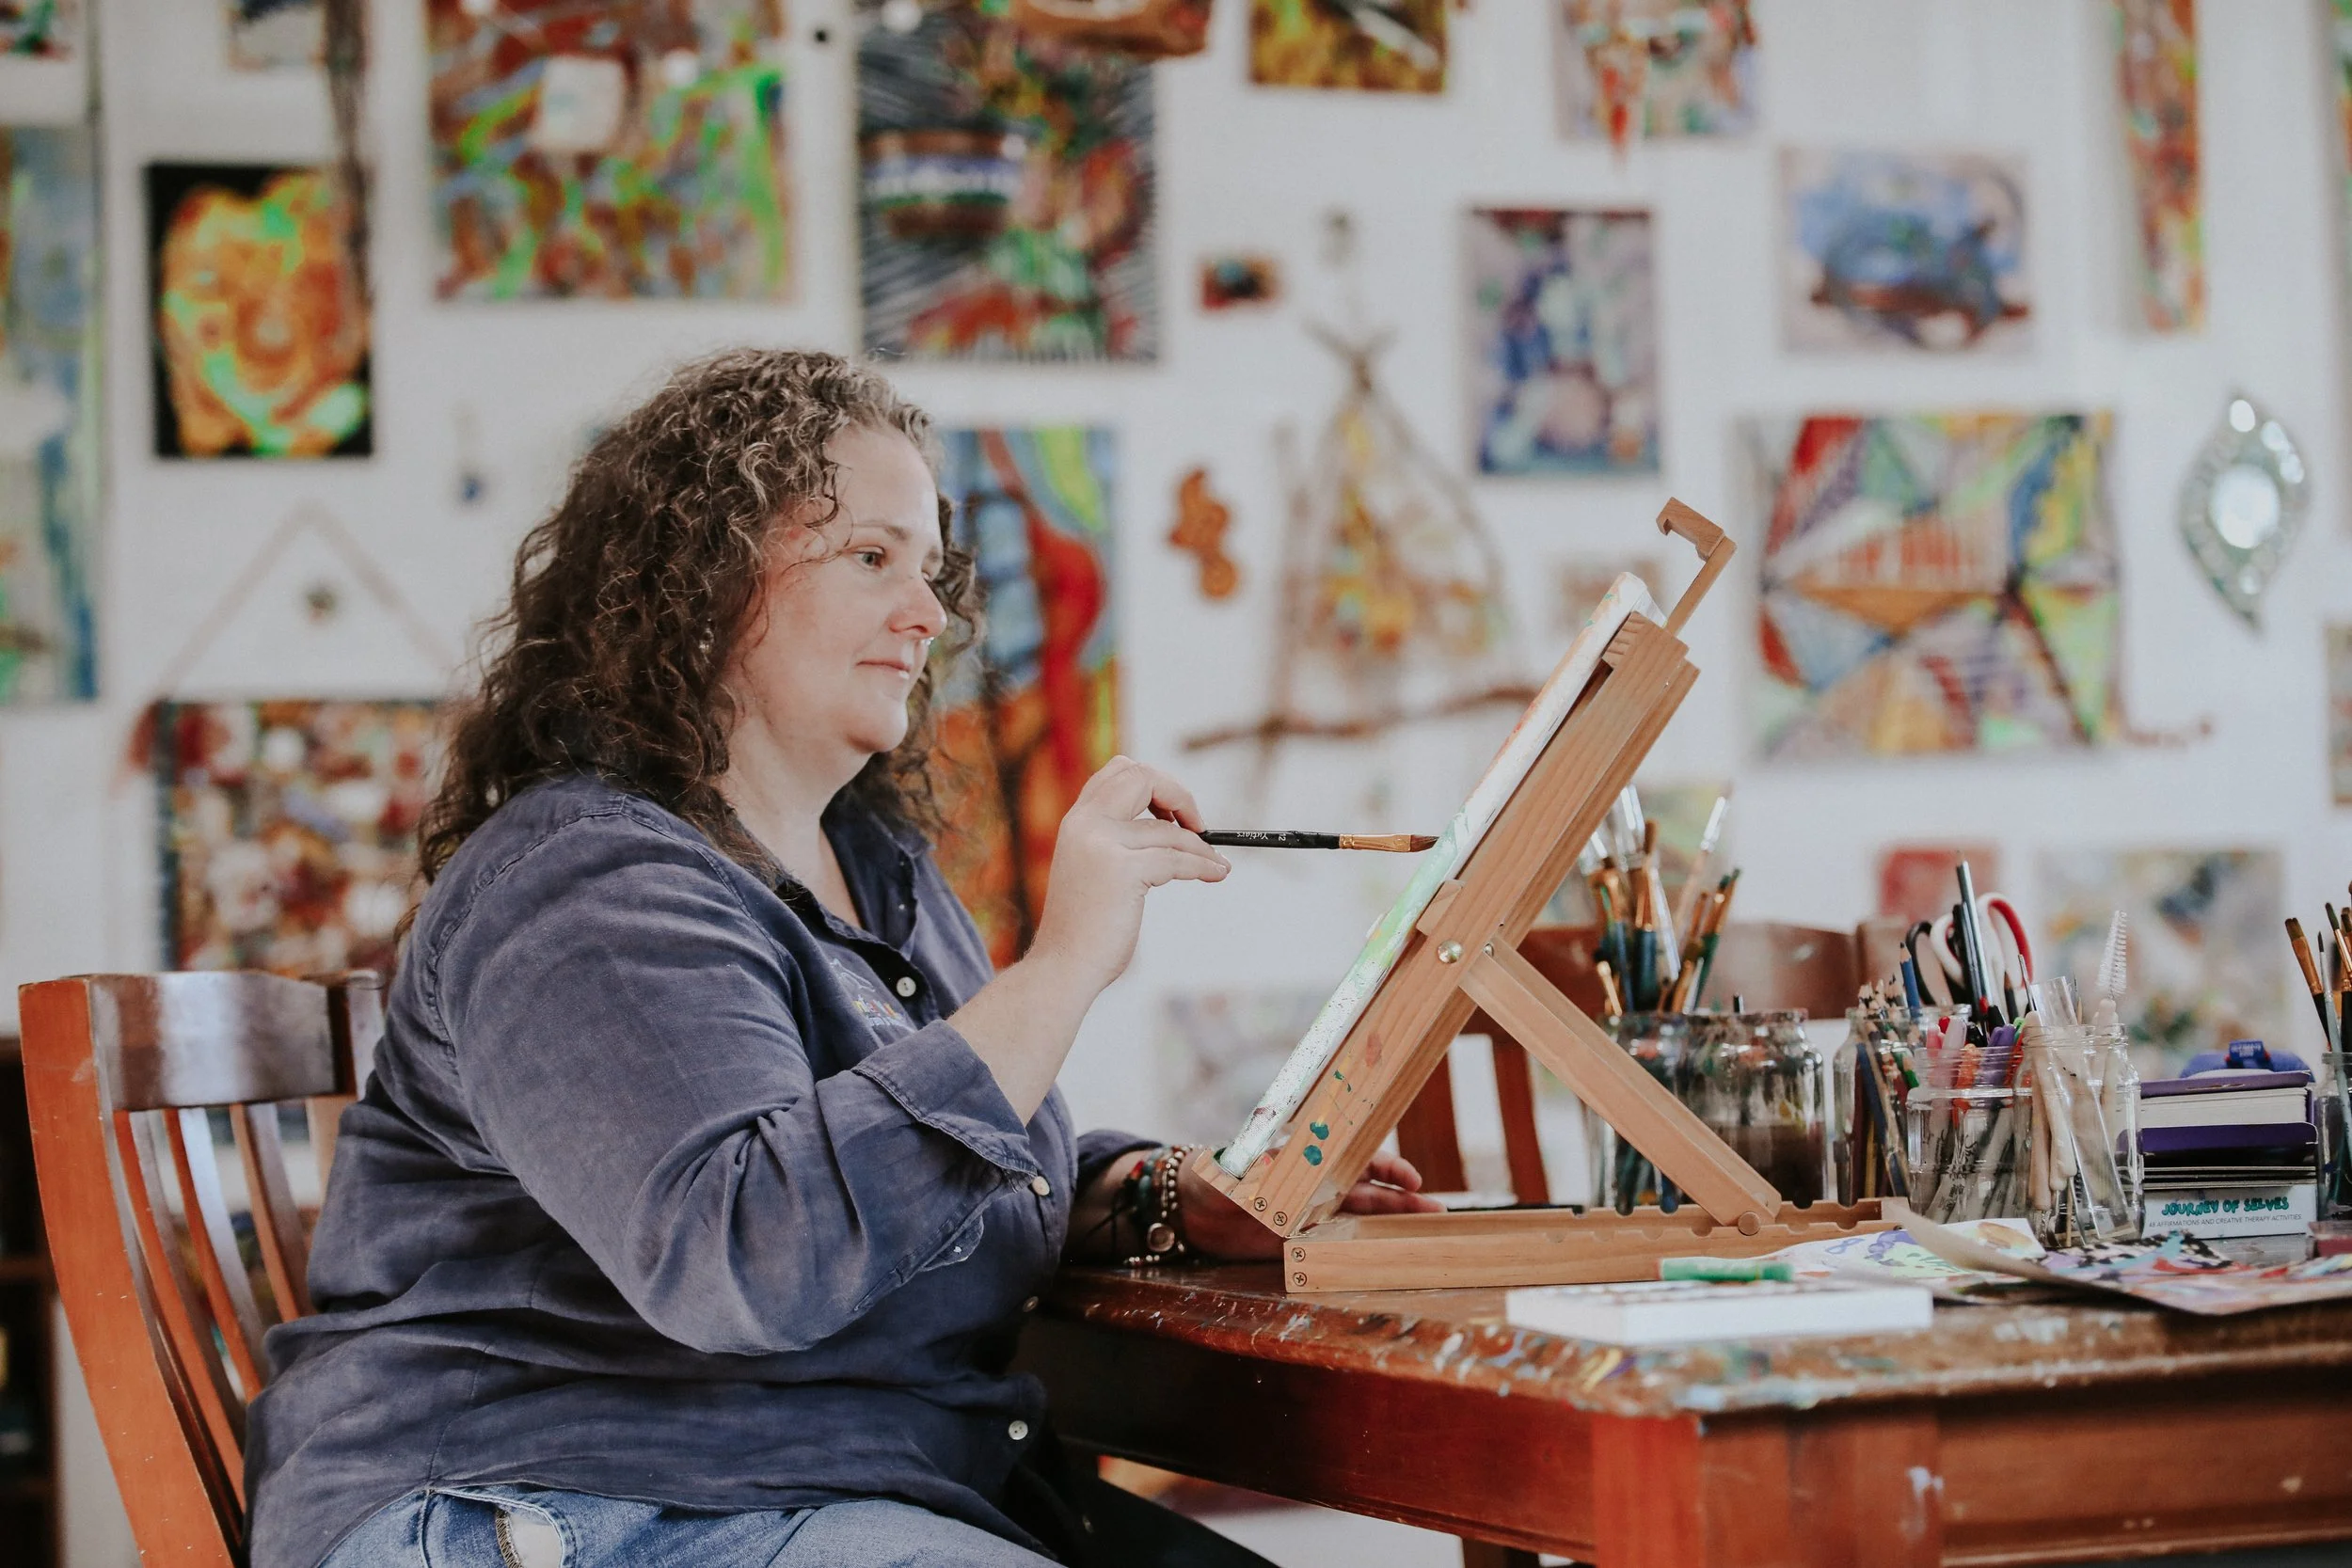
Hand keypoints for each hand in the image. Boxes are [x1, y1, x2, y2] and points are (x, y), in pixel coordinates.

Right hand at [1028, 757, 1228, 994]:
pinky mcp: (1122, 870)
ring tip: (1217, 863)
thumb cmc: (1083, 926)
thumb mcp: (1091, 868)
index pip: (1118, 771)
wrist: (1063, 966)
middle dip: (1179, 795)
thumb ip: (1113, 840)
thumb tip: (1169, 826)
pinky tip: (1216, 874)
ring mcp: (1102, 844)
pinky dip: (1204, 865)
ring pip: (1168, 830)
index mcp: (1077, 822)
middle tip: (1198, 825)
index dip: (1155, 782)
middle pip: (1142, 777)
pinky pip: (1178, 859)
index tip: (1173, 812)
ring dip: (1201, 847)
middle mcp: (1085, 824)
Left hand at [1176, 1149, 1443, 1260]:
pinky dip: (1361, 1252)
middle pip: (1369, 1192)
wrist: (1188, 1210)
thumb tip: (1271, 1184)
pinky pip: (1337, 1246)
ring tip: (1424, 1235)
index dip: (1387, 1167)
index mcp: (1307, 1160)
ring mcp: (1310, 1215)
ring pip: (1360, 1219)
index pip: (1356, 1157)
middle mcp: (1315, 1186)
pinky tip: (1384, 1259)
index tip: (1411, 1178)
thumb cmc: (1212, 1178)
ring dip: (1390, 1226)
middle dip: (1403, 1200)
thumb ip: (1254, 1181)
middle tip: (1437, 1211)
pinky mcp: (1299, 1243)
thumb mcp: (1233, 1176)